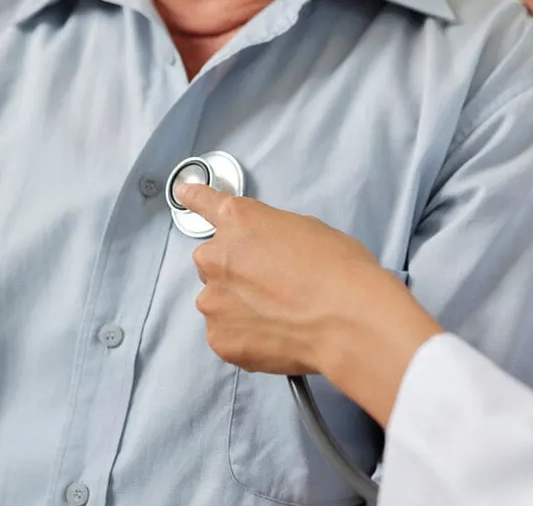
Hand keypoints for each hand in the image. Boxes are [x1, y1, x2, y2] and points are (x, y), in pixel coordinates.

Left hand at [175, 183, 443, 424]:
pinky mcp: (220, 339)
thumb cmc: (340, 271)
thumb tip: (268, 253)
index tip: (184, 193)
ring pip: (219, 301)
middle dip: (237, 271)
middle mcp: (216, 257)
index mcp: (240, 221)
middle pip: (214, 262)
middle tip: (275, 285)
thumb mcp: (309, 230)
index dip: (194, 198)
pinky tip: (278, 334)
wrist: (348, 321)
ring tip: (281, 315)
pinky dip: (246, 336)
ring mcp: (214, 301)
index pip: (204, 202)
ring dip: (240, 306)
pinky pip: (227, 334)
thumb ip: (273, 237)